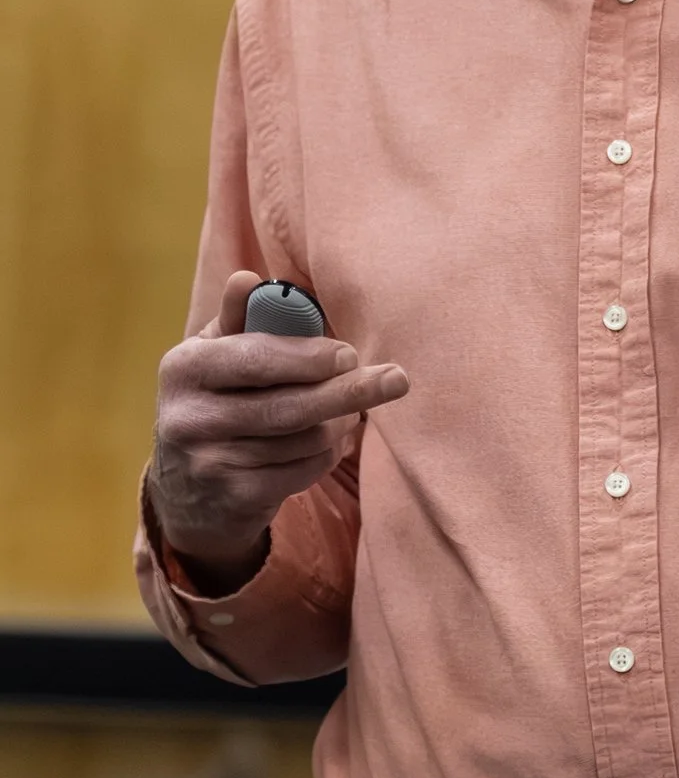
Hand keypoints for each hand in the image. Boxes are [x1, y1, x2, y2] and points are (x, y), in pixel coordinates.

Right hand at [148, 270, 408, 594]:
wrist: (185, 492)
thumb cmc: (215, 399)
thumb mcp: (214, 355)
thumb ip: (238, 318)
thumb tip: (248, 279)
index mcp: (184, 368)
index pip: (255, 358)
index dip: (308, 357)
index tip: (349, 353)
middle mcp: (188, 418)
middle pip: (287, 405)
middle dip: (348, 391)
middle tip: (395, 379)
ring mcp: (210, 464)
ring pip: (304, 440)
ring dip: (341, 423)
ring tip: (352, 410)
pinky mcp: (235, 499)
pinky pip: (303, 471)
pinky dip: (328, 454)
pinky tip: (335, 440)